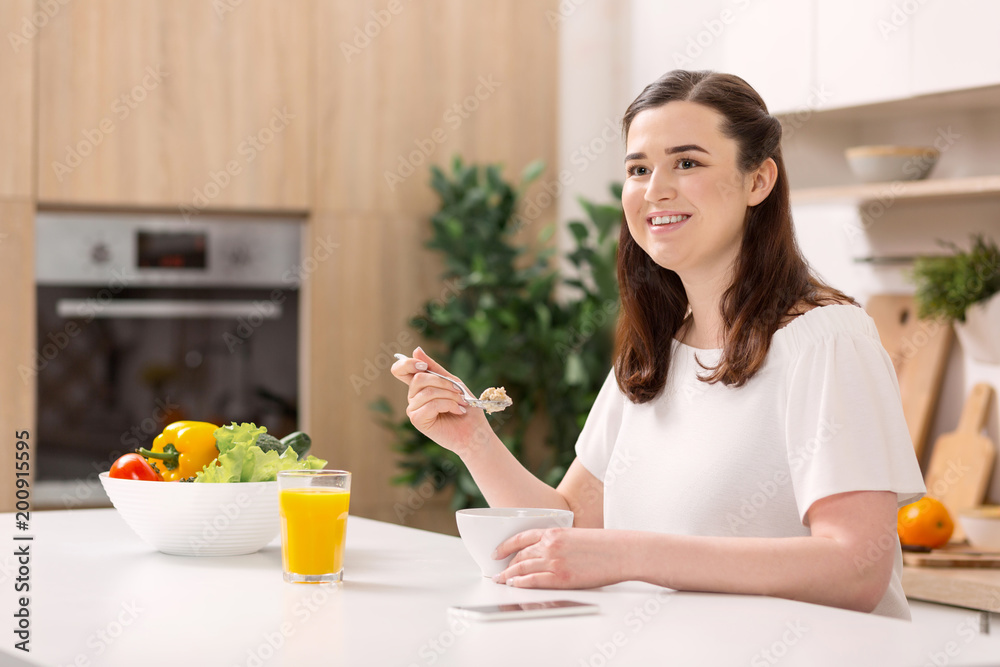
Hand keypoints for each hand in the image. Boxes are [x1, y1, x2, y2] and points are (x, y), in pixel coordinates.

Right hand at [390, 347, 492, 456]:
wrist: (475, 431)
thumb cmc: (465, 406)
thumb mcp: (452, 382)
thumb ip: (434, 368)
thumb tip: (416, 350)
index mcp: (420, 386)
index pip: (400, 370)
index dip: (408, 364)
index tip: (424, 366)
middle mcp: (413, 397)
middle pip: (418, 378)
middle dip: (443, 383)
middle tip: (459, 392)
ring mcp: (413, 409)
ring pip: (427, 391)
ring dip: (450, 395)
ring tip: (461, 403)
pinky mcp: (417, 420)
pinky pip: (430, 404)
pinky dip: (448, 405)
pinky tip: (457, 411)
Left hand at [491, 527, 626, 588]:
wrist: (621, 552)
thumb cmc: (605, 545)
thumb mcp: (577, 536)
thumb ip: (560, 543)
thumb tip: (548, 552)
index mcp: (555, 532)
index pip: (521, 538)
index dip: (505, 546)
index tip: (497, 552)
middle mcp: (551, 545)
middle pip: (520, 555)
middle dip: (506, 564)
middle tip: (498, 572)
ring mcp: (555, 562)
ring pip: (523, 568)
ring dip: (509, 575)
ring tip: (501, 581)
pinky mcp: (561, 578)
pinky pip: (534, 581)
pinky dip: (521, 583)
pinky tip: (515, 585)